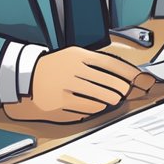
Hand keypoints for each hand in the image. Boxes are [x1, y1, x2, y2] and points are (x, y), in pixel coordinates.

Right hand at [2, 47, 155, 123]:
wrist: (28, 77)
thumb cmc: (54, 66)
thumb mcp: (72, 55)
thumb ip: (92, 61)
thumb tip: (119, 73)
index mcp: (77, 56)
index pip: (109, 62)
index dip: (125, 71)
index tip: (135, 76)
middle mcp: (72, 70)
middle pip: (106, 81)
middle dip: (118, 88)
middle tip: (123, 91)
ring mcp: (66, 86)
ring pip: (97, 96)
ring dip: (109, 99)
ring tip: (113, 99)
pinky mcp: (60, 102)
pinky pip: (84, 107)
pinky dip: (94, 108)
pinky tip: (98, 106)